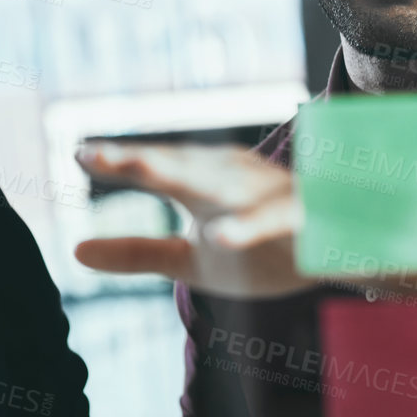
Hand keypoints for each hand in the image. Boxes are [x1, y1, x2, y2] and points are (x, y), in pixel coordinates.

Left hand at [74, 141, 309, 298]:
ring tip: (142, 169)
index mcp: (202, 184)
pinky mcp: (301, 221)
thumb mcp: (190, 260)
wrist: (342, 251)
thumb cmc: (260, 249)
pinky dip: (250, 226)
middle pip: (182, 168)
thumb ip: (136, 253)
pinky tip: (222, 236)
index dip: (119, 162)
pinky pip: (273, 222)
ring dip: (186, 175)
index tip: (78, 155)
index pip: (156, 169)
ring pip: (223, 185)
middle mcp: (233, 179)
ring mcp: (268, 197)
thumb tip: (74, 250)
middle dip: (143, 160)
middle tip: (99, 155)